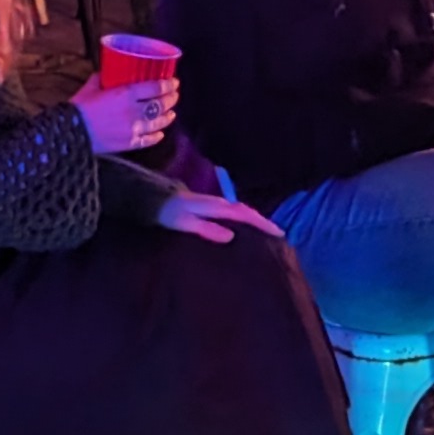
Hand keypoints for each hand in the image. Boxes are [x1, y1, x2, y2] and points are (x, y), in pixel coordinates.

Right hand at [70, 71, 176, 153]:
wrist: (70, 134)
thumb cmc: (79, 108)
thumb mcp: (90, 88)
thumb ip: (102, 78)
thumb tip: (107, 72)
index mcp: (125, 94)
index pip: (154, 88)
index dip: (167, 84)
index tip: (174, 82)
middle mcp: (134, 111)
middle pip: (160, 104)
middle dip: (171, 99)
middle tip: (174, 95)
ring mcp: (134, 129)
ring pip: (158, 122)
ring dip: (168, 117)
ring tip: (172, 113)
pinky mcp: (130, 144)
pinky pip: (149, 140)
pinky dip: (157, 136)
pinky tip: (160, 133)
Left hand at [155, 191, 281, 243]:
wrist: (154, 198)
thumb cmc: (169, 213)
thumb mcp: (185, 222)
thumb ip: (206, 228)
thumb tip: (231, 235)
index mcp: (216, 207)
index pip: (245, 214)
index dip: (262, 223)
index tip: (279, 233)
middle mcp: (219, 203)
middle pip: (247, 211)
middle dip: (263, 221)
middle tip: (279, 234)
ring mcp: (215, 204)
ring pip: (241, 211)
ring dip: (255, 220)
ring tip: (268, 232)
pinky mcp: (211, 207)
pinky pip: (234, 212)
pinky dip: (245, 219)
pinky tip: (245, 227)